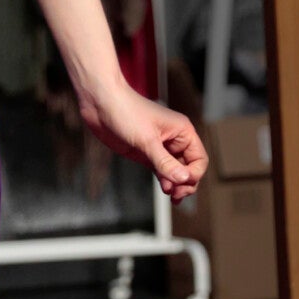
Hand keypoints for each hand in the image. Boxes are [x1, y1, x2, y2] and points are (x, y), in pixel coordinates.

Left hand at [82, 84, 207, 202]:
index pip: (199, 159)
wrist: (99, 103)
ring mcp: (159, 147)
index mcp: (182, 132)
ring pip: (175, 170)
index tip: (182, 184)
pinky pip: (161, 169)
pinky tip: (165, 189)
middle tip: (175, 195)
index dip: (194, 174)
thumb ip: (164, 162)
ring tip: (170, 195)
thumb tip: (184, 179)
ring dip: (175, 184)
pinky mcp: (145, 152)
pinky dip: (164, 180)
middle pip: (189, 167)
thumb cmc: (125, 112)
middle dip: (185, 182)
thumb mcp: (146, 140)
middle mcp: (174, 140)